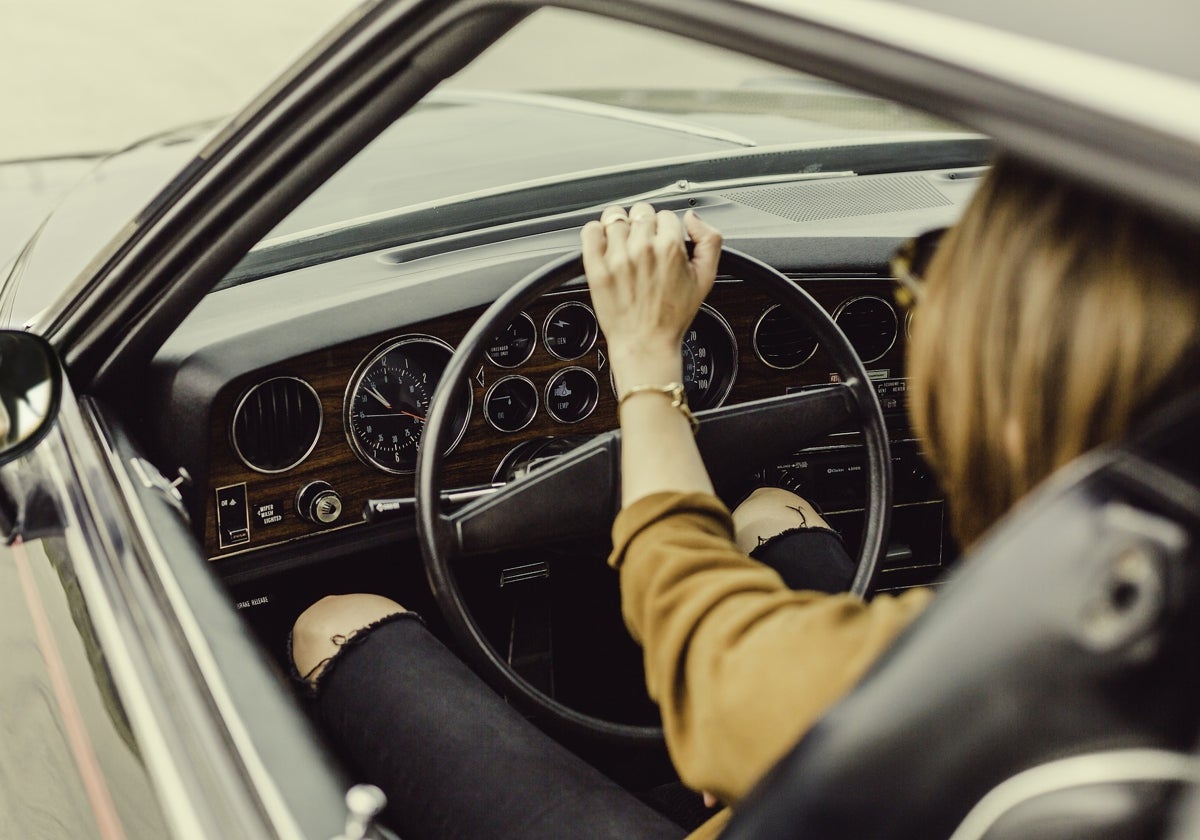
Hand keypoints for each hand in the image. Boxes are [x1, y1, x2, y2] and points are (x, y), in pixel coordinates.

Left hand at [581, 203, 721, 394]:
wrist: (645, 343)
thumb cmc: (672, 316)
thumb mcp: (706, 278)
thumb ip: (710, 240)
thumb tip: (693, 218)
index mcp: (670, 248)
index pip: (666, 215)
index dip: (666, 228)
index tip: (662, 243)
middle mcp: (642, 248)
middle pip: (641, 212)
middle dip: (644, 227)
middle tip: (644, 247)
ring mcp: (616, 257)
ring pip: (615, 218)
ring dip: (620, 228)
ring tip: (624, 247)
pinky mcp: (595, 267)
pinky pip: (590, 231)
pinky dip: (595, 232)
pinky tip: (604, 245)